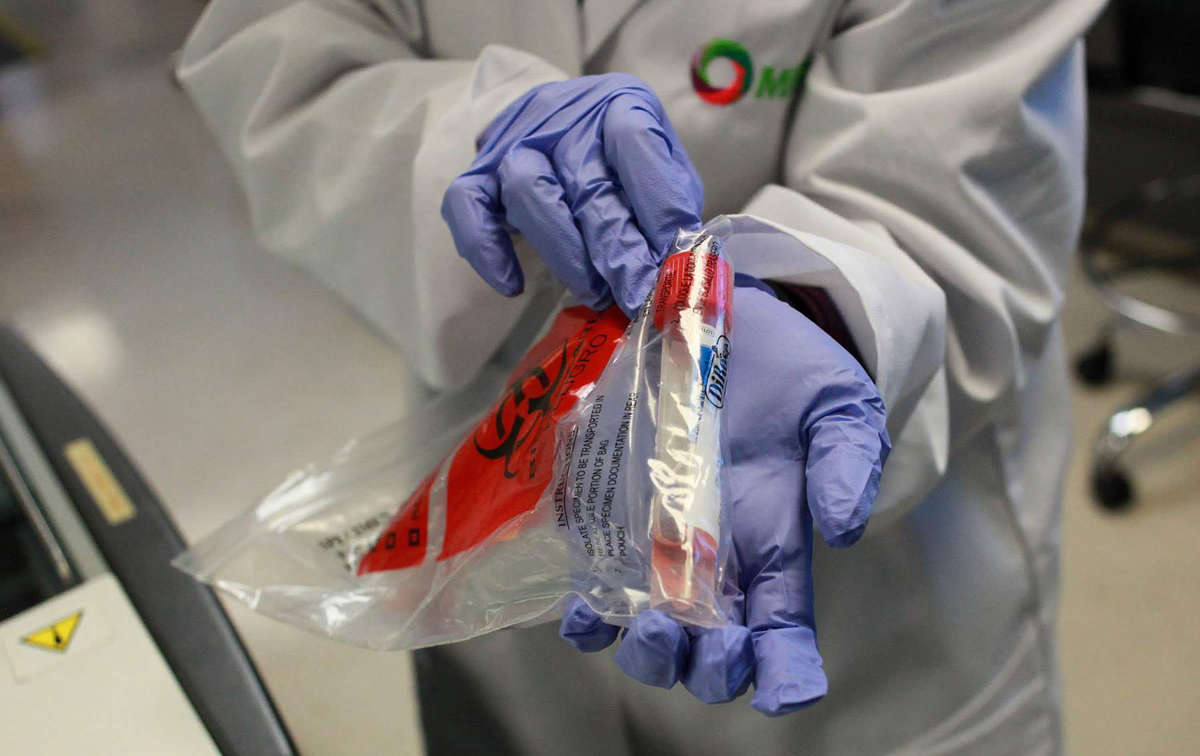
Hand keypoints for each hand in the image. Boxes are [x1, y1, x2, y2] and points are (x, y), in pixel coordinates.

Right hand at [441, 74, 702, 316]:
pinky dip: (488, 250)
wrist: (556, 124)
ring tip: (594, 293)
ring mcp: (514, 142)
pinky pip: (467, 207)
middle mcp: (563, 117)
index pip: (636, 144)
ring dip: (565, 253)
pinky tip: (512, 286)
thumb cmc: (619, 160)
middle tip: (638, 297)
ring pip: (529, 191)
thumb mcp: (660, 170)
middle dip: (618, 251)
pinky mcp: (477, 173)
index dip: (657, 204)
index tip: (674, 256)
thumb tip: (681, 270)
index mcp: (620, 104)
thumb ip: (670, 210)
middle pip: (587, 182)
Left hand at [559, 283, 889, 714]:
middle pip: (712, 653)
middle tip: (688, 634)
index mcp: (775, 548)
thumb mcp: (837, 407)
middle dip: (703, 669)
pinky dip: (587, 619)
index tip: (779, 692)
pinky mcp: (613, 522)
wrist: (728, 326)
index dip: (786, 673)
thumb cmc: (792, 375)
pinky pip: (595, 593)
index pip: (786, 633)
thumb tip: (843, 532)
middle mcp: (717, 565)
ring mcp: (661, 549)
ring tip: (644, 624)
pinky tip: (583, 611)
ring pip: (652, 637)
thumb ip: (848, 462)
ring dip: (647, 653)